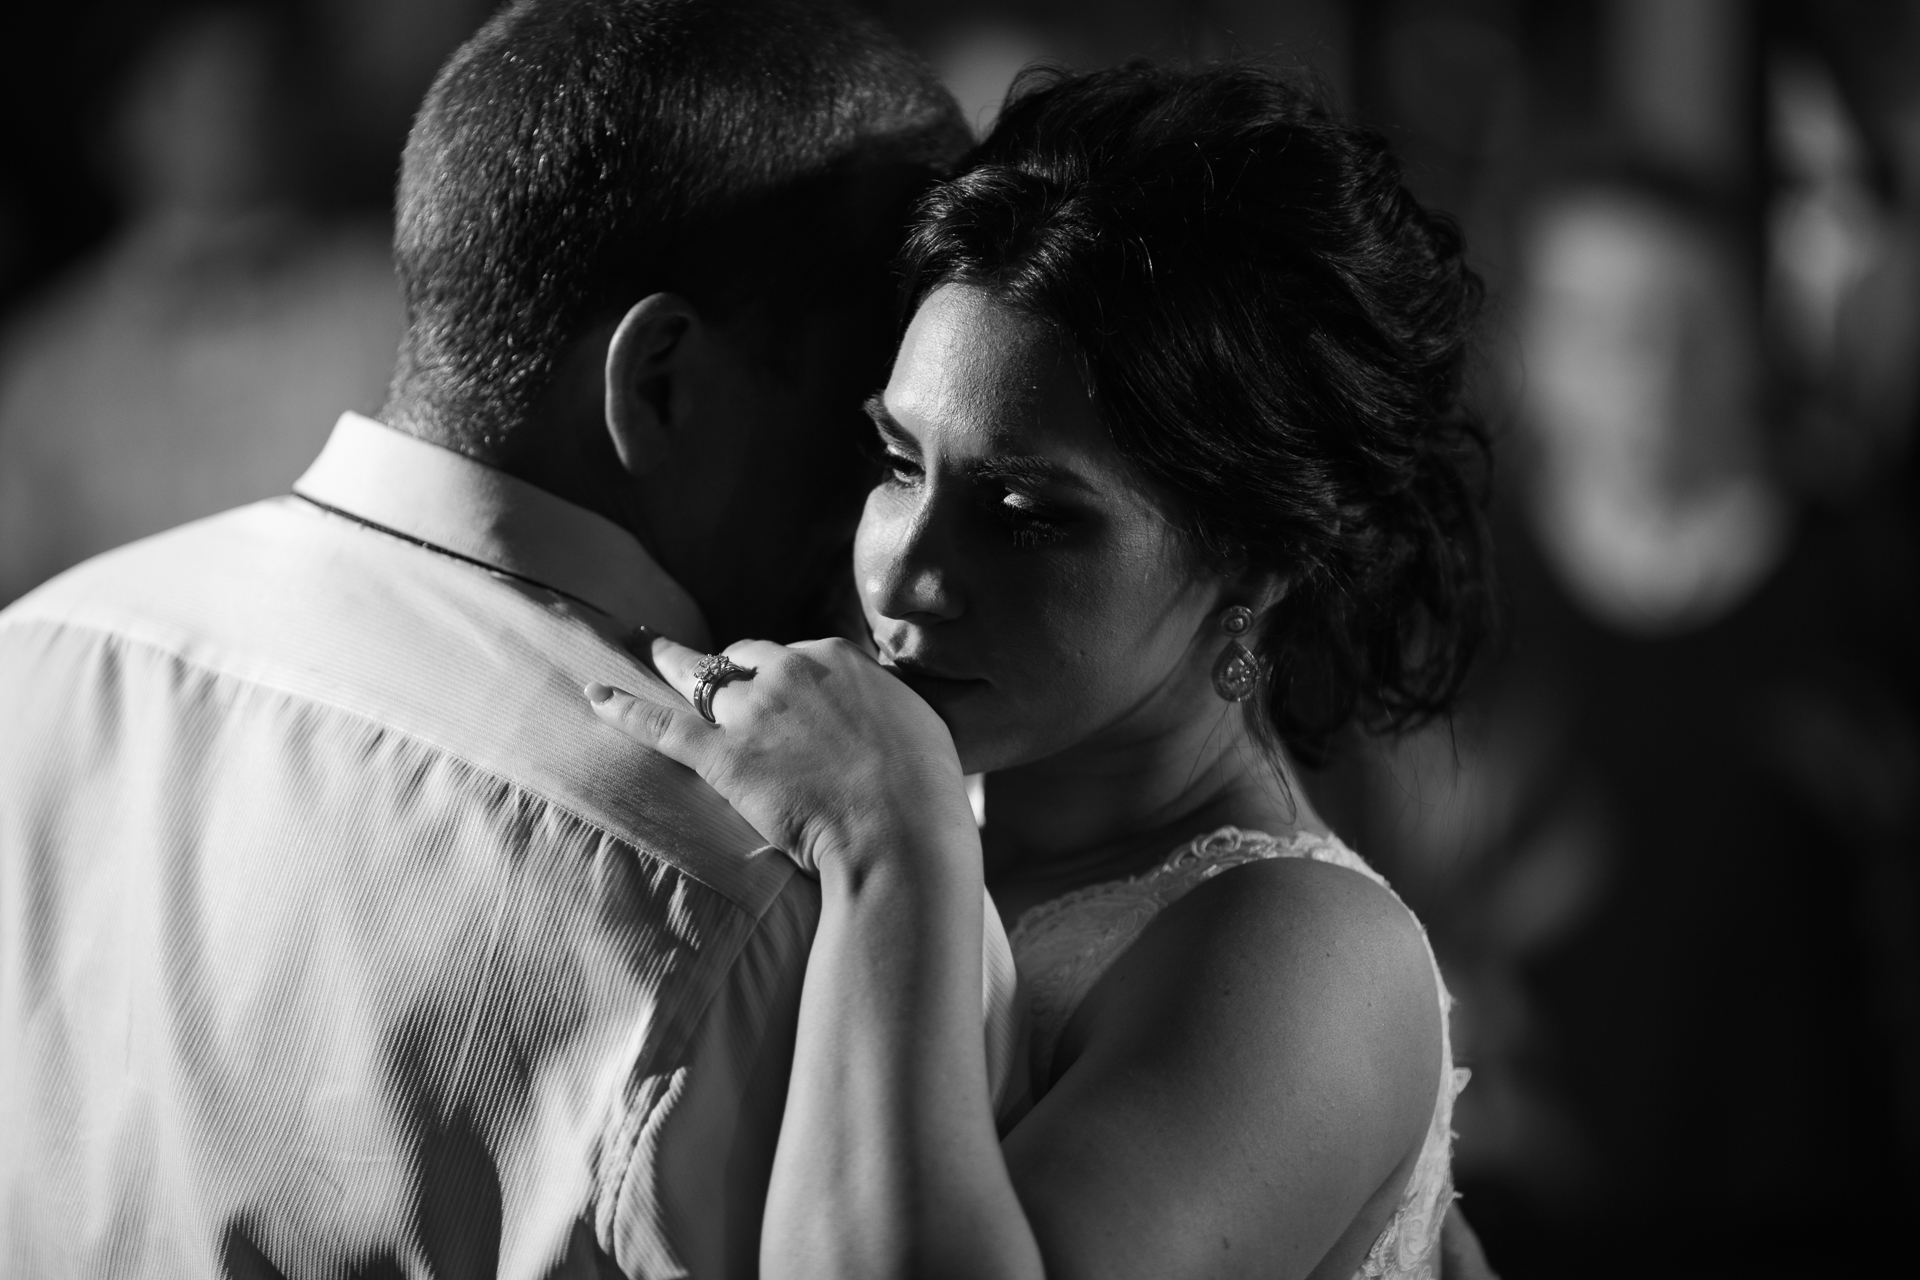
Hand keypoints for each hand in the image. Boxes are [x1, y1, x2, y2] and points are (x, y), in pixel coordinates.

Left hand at [586, 635, 978, 879]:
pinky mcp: (723, 757)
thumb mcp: (916, 724)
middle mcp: (789, 671)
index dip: (787, 676)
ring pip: (700, 677)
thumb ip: (879, 706)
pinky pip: (661, 725)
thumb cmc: (923, 790)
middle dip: (732, 667)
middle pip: (746, 656)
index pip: (796, 653)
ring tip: (647, 647)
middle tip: (717, 677)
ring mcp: (752, 712)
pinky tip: (594, 695)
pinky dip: (624, 709)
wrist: (901, 833)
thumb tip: (871, 711)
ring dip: (670, 662)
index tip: (785, 696)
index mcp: (837, 657)